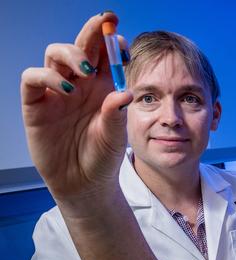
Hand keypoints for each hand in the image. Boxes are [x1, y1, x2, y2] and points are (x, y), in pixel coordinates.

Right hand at [20, 12, 132, 207]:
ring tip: (87, 70)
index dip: (112, 43)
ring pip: (55, 55)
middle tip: (104, 21)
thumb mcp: (115, 136)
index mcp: (104, 87)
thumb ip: (117, 113)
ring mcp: (56, 92)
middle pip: (82, 47)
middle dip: (92, 31)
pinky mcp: (36, 105)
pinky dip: (47, 77)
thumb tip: (125, 91)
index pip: (107, 56)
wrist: (84, 184)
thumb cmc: (102, 158)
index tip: (122, 39)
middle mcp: (80, 84)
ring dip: (71, 53)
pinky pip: (33, 79)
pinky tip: (66, 89)